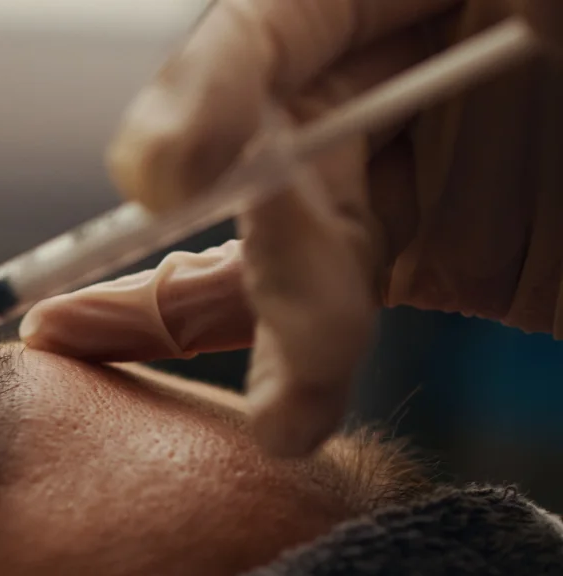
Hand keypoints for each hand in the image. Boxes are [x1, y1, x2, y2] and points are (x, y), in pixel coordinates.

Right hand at [21, 0, 562, 456]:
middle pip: (267, 154)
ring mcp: (405, 165)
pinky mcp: (429, 253)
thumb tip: (202, 143)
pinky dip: (277, 366)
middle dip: (276, 248)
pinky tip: (273, 417)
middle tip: (313, 331)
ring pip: (282, 251)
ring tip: (288, 419)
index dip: (203, 94)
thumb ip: (435, 31)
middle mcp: (390, 66)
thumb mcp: (542, 1)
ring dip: (283, 335)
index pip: (268, 26)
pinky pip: (312, 306)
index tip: (165, 176)